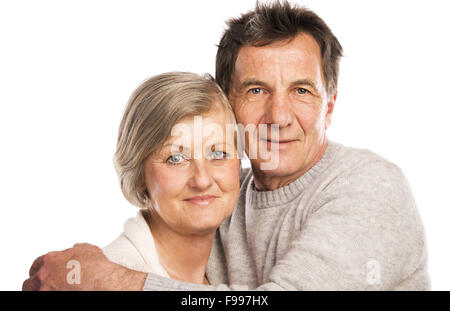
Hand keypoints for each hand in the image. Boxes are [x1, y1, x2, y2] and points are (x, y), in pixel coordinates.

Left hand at [22, 243, 146, 290]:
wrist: (100, 281)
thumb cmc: (96, 268)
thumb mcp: (88, 250)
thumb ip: (78, 249)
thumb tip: (77, 248)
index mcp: (50, 260)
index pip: (37, 265)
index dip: (42, 269)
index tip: (46, 272)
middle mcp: (44, 276)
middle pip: (31, 282)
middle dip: (37, 283)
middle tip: (47, 285)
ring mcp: (45, 291)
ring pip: (34, 292)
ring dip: (42, 290)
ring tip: (52, 290)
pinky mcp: (49, 298)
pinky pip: (45, 297)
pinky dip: (49, 295)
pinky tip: (62, 292)